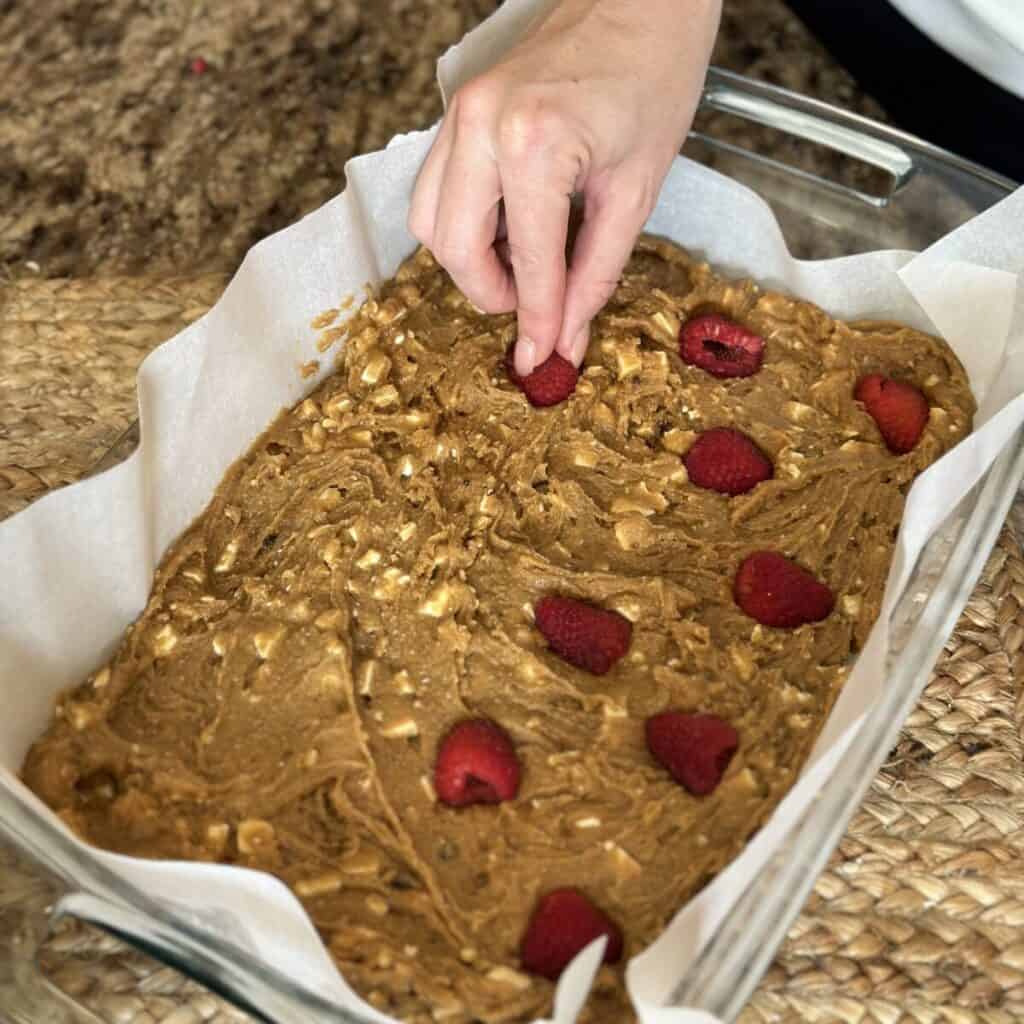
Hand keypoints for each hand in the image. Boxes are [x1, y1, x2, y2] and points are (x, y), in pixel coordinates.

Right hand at [409, 0, 720, 376]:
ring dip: (468, 261)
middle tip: (530, 308)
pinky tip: (508, 227)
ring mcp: (460, 114)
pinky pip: (437, 188)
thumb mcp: (636, 192)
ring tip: (521, 266)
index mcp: (535, 145)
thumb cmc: (654, 79)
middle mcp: (481, 127)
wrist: (640, 1)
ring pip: (429, 221)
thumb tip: (566, 338)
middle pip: (452, 248)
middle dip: (490, 293)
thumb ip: (595, 273)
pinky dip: (463, 224)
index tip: (541, 358)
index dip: (536, 320)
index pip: (527, 262)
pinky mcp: (458, 111)